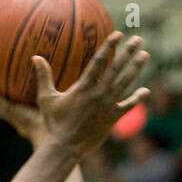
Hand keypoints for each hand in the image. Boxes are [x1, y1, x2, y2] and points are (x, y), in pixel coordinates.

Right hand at [0, 31, 149, 157]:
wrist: (65, 147)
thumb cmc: (54, 123)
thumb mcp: (46, 99)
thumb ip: (43, 77)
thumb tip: (35, 57)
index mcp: (84, 86)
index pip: (99, 61)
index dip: (109, 46)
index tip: (118, 34)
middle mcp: (99, 93)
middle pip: (117, 67)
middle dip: (128, 51)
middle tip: (138, 39)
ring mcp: (108, 105)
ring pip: (125, 82)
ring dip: (136, 68)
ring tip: (145, 55)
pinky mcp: (113, 118)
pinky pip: (129, 105)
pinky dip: (138, 98)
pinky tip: (145, 91)